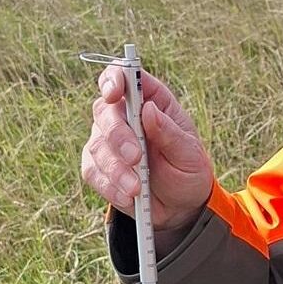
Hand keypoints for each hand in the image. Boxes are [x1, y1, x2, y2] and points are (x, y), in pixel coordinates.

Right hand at [81, 66, 213, 231]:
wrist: (180, 207)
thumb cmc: (188, 171)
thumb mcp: (189, 154)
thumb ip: (170, 133)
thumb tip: (148, 110)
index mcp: (151, 101)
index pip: (124, 77)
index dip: (114, 79)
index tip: (114, 94)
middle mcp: (125, 116)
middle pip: (104, 111)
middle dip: (118, 135)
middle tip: (135, 157)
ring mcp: (107, 142)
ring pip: (97, 145)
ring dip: (116, 169)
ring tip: (137, 188)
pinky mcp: (98, 168)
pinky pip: (93, 172)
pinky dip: (110, 186)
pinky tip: (128, 196)